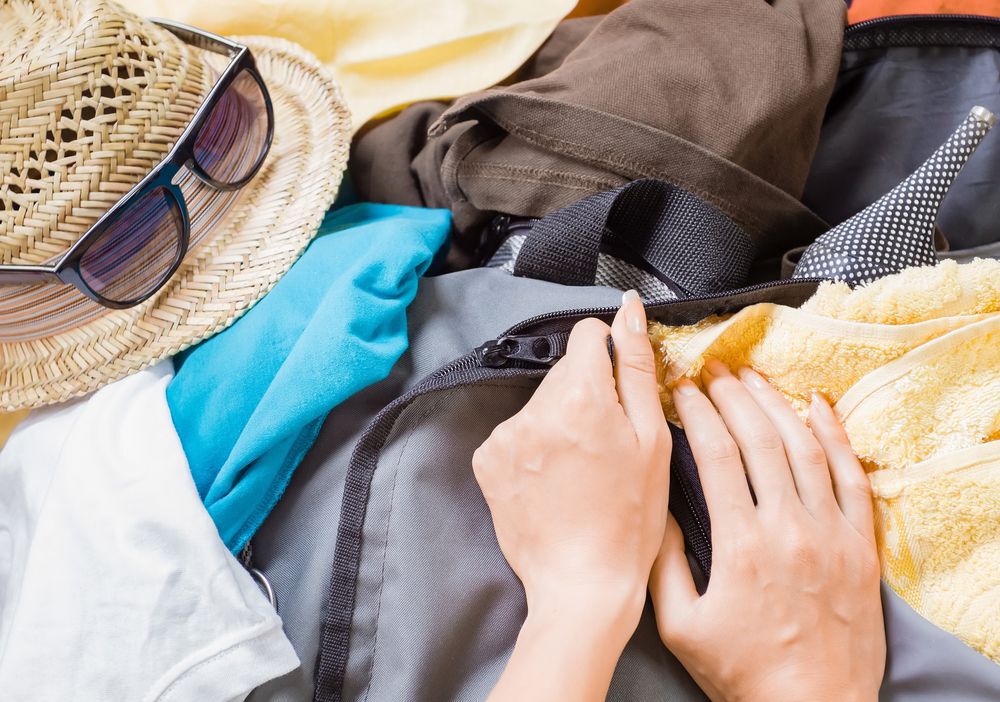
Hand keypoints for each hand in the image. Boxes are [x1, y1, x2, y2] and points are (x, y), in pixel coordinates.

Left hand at [474, 290, 669, 700]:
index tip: (617, 386)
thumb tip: (629, 310)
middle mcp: (533, 409)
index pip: (586, 335)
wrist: (581, 584)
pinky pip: (516, 431)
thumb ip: (637, 367)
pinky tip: (554, 479)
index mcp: (581, 397)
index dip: (608, 355)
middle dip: (587, 393)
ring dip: (559, 420)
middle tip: (606, 443)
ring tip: (581, 468)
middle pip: (563, 372)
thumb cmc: (630, 519)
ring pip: (540, 402)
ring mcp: (504, 435)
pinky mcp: (487, 459)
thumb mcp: (651, 440)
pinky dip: (534, 445)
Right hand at [650, 359, 884, 701]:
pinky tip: (817, 406)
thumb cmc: (744, 673)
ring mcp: (830, 534)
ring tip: (752, 378)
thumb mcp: (680, 625)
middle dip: (732, 398)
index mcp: (741, 545)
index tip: (682, 391)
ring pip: (804, 448)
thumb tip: (657, 509)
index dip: (697, 415)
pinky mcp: (859, 545)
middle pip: (760, 440)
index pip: (716, 456)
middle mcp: (788, 529)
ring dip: (776, 405)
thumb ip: (663, 563)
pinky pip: (851, 476)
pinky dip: (835, 436)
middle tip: (712, 372)